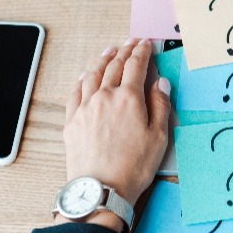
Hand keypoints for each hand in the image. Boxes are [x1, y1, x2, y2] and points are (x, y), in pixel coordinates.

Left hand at [58, 39, 171, 231]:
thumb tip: (160, 83)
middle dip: (124, 52)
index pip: (136, 66)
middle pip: (114, 66)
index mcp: (128, 98)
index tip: (145, 44)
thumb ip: (160, 105)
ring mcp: (85, 108)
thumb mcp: (158, 137)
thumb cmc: (133, 167)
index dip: (142, 52)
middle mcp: (105, 97)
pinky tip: (86, 77)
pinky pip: (76, 92)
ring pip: (93, 75)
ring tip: (109, 52)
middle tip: (130, 43)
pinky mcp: (72, 121)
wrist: (100, 189)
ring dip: (102, 60)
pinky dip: (83, 80)